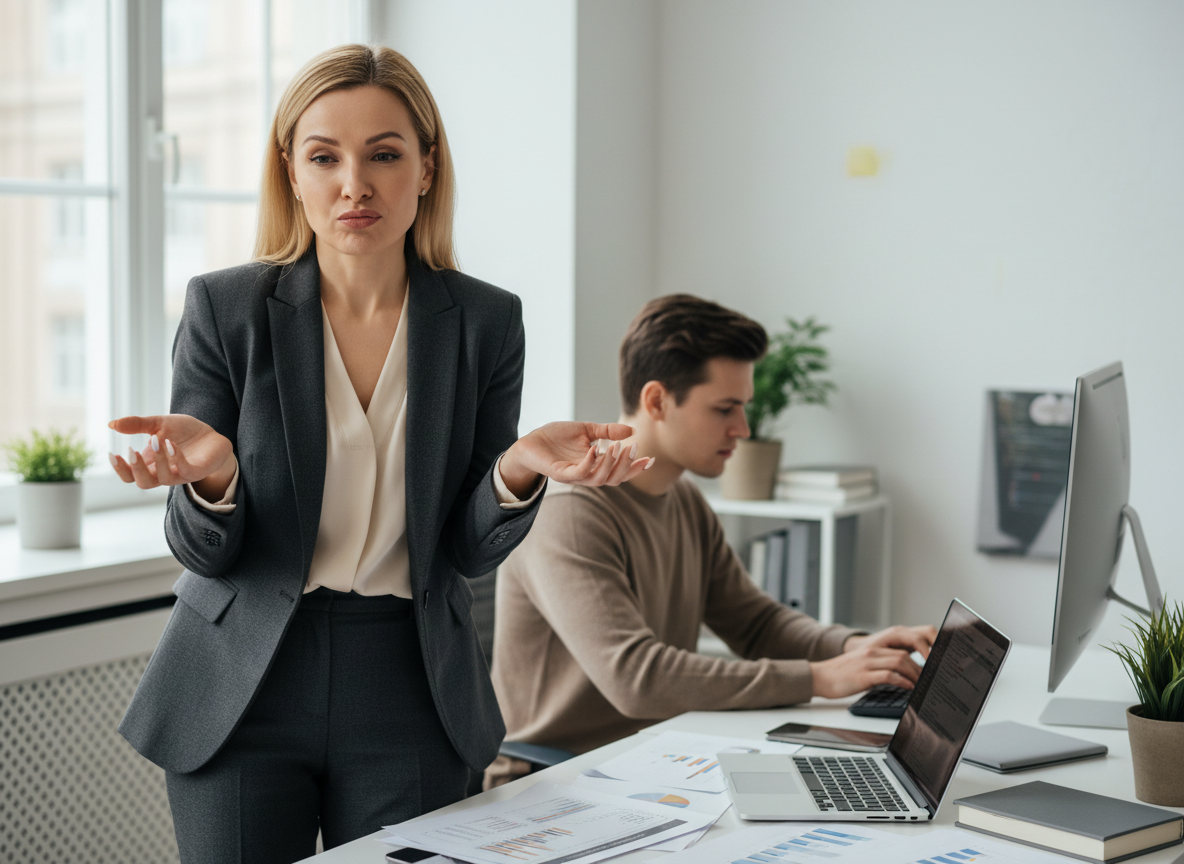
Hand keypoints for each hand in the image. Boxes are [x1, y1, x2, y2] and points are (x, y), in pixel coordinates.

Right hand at [107, 414, 234, 499]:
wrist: (212, 436)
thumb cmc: (184, 433)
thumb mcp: (159, 424)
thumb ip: (137, 425)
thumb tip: (111, 424)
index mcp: (150, 464)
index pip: (130, 476)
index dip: (120, 469)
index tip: (113, 453)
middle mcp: (163, 472)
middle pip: (143, 483)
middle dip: (135, 469)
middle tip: (131, 451)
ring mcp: (181, 473)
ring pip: (164, 478)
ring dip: (158, 460)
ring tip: (156, 440)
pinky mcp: (198, 471)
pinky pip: (185, 471)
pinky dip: (176, 458)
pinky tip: (171, 443)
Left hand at [499, 421, 652, 496]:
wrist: (530, 441)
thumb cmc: (557, 437)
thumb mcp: (587, 430)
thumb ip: (608, 431)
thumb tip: (631, 430)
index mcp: (595, 466)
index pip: (620, 472)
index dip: (635, 468)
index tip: (650, 459)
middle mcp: (587, 474)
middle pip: (613, 479)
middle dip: (627, 466)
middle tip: (634, 448)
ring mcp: (574, 476)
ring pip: (599, 479)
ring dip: (611, 464)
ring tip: (618, 446)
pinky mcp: (561, 473)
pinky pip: (579, 472)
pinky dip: (589, 463)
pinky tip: (595, 449)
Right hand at [809, 623, 936, 698]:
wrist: (818, 677)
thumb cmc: (840, 675)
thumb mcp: (862, 667)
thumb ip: (879, 667)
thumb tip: (900, 677)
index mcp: (872, 649)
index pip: (902, 649)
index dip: (919, 656)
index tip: (930, 668)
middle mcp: (871, 652)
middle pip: (904, 655)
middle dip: (921, 668)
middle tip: (929, 680)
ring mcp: (867, 663)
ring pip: (900, 662)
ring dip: (915, 674)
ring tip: (922, 685)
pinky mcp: (863, 675)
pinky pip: (889, 675)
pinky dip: (903, 681)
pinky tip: (909, 688)